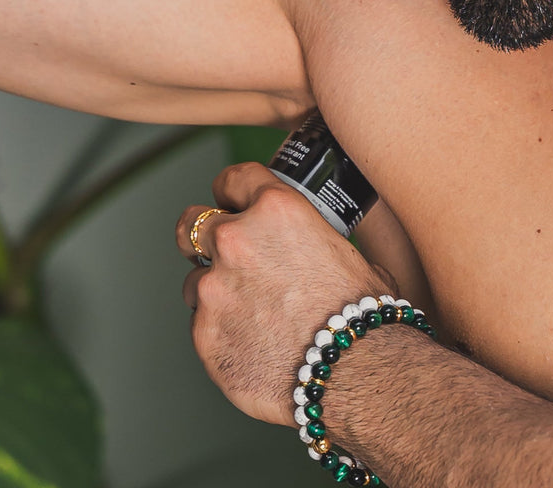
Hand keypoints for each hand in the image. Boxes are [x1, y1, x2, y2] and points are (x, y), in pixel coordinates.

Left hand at [176, 162, 389, 425]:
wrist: (356, 373)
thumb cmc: (361, 314)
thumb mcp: (344, 251)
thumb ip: (309, 240)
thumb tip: (311, 253)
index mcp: (275, 210)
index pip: (234, 179)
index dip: (230, 191)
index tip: (229, 202)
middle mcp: (236, 240)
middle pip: (191, 223)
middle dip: (200, 237)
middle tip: (215, 254)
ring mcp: (215, 288)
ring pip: (195, 282)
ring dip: (215, 294)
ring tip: (250, 318)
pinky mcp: (205, 333)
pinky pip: (203, 327)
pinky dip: (222, 335)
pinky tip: (253, 349)